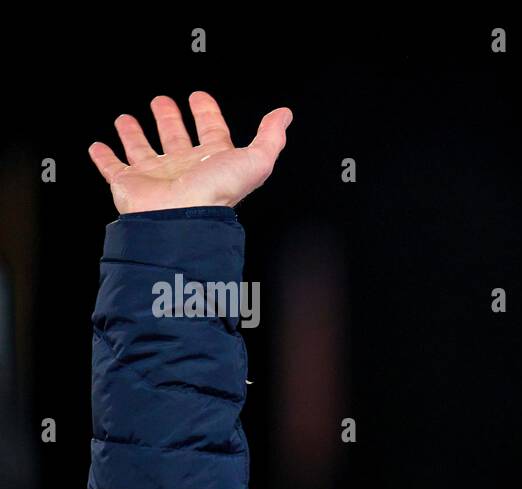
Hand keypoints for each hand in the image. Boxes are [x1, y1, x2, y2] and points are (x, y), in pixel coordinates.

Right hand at [88, 91, 291, 213]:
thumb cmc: (217, 193)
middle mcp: (184, 168)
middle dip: (169, 118)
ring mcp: (156, 176)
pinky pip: (112, 168)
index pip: (211, 131)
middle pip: (175, 137)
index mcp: (212, 161)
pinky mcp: (129, 184)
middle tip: (162, 101)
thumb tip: (284, 116)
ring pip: (143, 149)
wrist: (182, 218)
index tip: (199, 97)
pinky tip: (98, 146)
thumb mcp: (256, 161)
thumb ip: (270, 137)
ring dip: (135, 134)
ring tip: (126, 119)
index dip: (207, 113)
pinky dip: (104, 157)